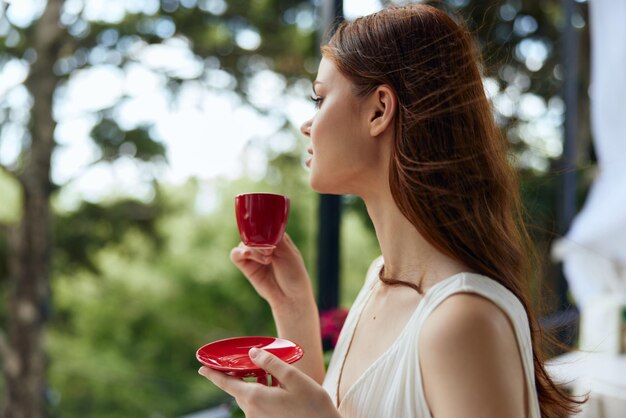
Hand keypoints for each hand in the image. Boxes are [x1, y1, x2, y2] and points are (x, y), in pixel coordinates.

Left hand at [198, 348, 339, 417]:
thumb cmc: (313, 407)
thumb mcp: (294, 378)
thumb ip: (271, 364)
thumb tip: (253, 353)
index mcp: (255, 398)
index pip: (226, 384)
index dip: (213, 374)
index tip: (202, 368)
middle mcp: (252, 412)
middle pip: (240, 389)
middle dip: (242, 375)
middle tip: (250, 361)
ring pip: (251, 397)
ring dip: (257, 383)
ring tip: (272, 372)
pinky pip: (260, 405)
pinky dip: (264, 393)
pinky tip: (279, 387)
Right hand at [230, 234, 312, 312]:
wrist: (290, 296)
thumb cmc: (294, 274)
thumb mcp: (289, 253)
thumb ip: (275, 239)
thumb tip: (261, 229)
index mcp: (276, 238)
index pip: (265, 225)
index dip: (266, 231)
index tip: (273, 242)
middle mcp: (263, 245)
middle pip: (252, 233)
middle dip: (259, 242)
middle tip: (270, 252)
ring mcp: (254, 255)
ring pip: (244, 243)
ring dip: (254, 249)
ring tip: (267, 259)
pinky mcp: (246, 266)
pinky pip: (235, 255)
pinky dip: (239, 253)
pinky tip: (246, 255)